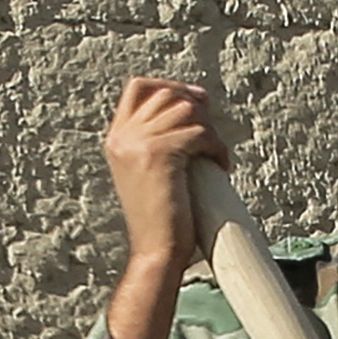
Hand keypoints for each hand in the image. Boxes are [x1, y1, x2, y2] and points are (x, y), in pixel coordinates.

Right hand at [97, 75, 226, 284]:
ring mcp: (137, 144)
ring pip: (186, 110)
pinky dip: (216, 147)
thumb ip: (159, 140)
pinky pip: (199, 132)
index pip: (139, 86)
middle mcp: (122, 137)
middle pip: (167, 94)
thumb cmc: (162, 219)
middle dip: (198, 108)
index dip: (171, 86)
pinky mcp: (158, 155)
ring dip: (210, 130)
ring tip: (215, 155)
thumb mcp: (149, 172)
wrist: (156, 252)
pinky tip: (220, 165)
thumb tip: (193, 106)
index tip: (197, 102)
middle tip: (212, 136)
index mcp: (117, 139)